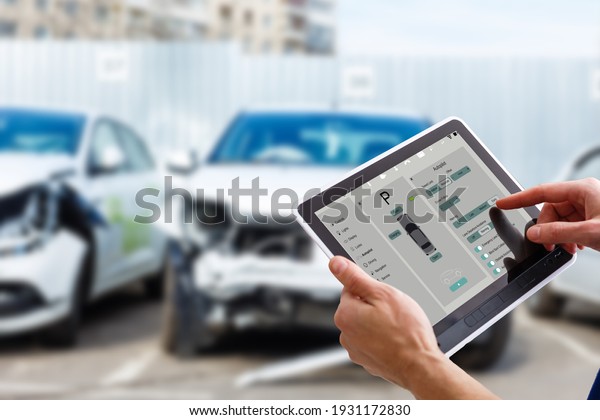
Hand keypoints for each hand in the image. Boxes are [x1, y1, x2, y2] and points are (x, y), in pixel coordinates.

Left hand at [329, 256, 497, 398]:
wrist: (421, 366)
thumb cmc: (406, 332)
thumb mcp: (383, 294)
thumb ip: (356, 278)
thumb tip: (336, 264)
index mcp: (345, 315)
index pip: (351, 289)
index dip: (371, 289)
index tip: (384, 295)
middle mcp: (345, 334)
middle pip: (358, 308)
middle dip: (375, 306)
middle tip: (395, 311)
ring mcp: (356, 350)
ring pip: (367, 325)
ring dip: (380, 323)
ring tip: (398, 327)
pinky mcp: (368, 360)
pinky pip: (373, 341)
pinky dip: (384, 339)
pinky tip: (398, 339)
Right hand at [496, 177, 599, 252]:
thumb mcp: (590, 232)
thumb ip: (559, 233)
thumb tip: (534, 233)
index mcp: (582, 190)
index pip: (542, 192)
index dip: (519, 199)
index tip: (502, 204)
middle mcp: (584, 195)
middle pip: (550, 210)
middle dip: (548, 229)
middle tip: (550, 245)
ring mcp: (589, 207)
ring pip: (560, 220)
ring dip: (559, 236)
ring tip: (569, 248)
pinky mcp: (592, 219)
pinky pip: (570, 226)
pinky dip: (568, 237)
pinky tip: (576, 246)